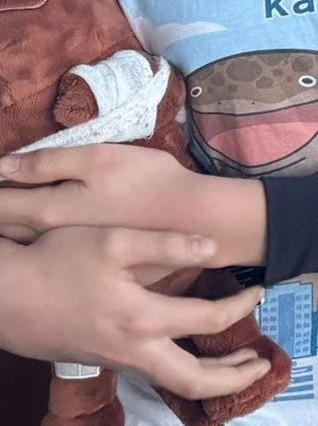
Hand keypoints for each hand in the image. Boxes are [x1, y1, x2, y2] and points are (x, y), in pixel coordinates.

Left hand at [0, 145, 266, 265]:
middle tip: (3, 195)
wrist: (191, 222)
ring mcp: (65, 256)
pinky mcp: (84, 265)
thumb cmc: (146, 183)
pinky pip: (45, 256)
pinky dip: (32, 248)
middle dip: (1, 209)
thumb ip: (49, 162)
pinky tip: (40, 238)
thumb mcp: (99, 160)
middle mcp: (46, 239)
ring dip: (10, 232)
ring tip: (12, 216)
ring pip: (21, 245)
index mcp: (46, 210)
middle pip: (5, 228)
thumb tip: (3, 165)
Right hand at [0, 228, 271, 399]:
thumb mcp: (114, 240)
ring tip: (240, 365)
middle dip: (235, 379)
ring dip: (212, 377)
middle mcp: (133, 349)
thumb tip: (214, 249)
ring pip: (173, 382)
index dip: (242, 307)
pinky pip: (154, 373)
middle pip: (194, 380)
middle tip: (265, 365)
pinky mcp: (104, 359)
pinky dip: (183, 369)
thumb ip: (166, 244)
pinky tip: (190, 351)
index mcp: (142, 318)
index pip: (209, 320)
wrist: (5, 296)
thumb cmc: (57, 261)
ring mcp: (117, 360)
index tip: (261, 290)